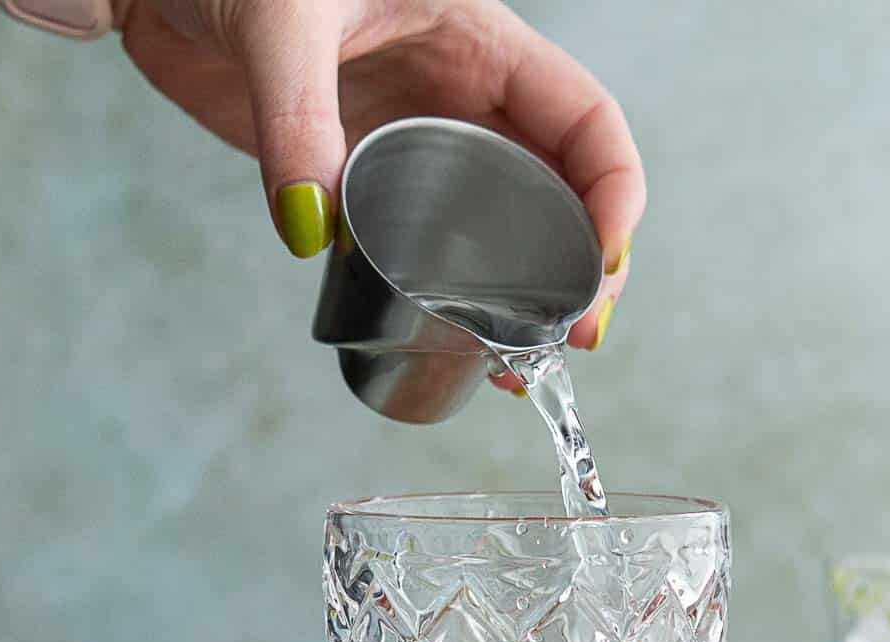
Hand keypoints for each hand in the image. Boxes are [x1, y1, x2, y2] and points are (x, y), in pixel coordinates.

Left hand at [118, 0, 642, 349]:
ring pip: (505, 226)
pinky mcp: (365, 179)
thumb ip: (295, 120)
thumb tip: (311, 230)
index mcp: (478, 41)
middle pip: (561, 188)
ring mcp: (418, 143)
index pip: (583, 118)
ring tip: (523, 360)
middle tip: (575, 337)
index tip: (601, 259)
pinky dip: (449, 297)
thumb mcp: (277, 23)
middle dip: (581, 264)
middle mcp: (463, 98)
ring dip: (525, 295)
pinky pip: (427, 244)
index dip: (612, 188)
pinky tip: (457, 346)